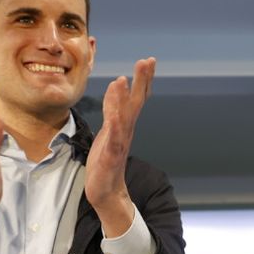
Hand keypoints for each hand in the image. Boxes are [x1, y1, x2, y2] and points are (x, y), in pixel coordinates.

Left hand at [86, 58, 155, 235]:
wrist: (106, 193)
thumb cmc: (105, 161)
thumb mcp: (107, 129)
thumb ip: (112, 107)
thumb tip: (116, 84)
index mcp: (124, 125)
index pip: (136, 98)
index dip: (143, 79)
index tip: (149, 60)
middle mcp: (125, 131)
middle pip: (136, 103)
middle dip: (142, 82)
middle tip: (148, 61)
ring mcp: (119, 143)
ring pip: (125, 117)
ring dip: (126, 99)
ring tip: (126, 79)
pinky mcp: (109, 156)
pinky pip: (113, 140)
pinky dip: (115, 127)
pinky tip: (115, 116)